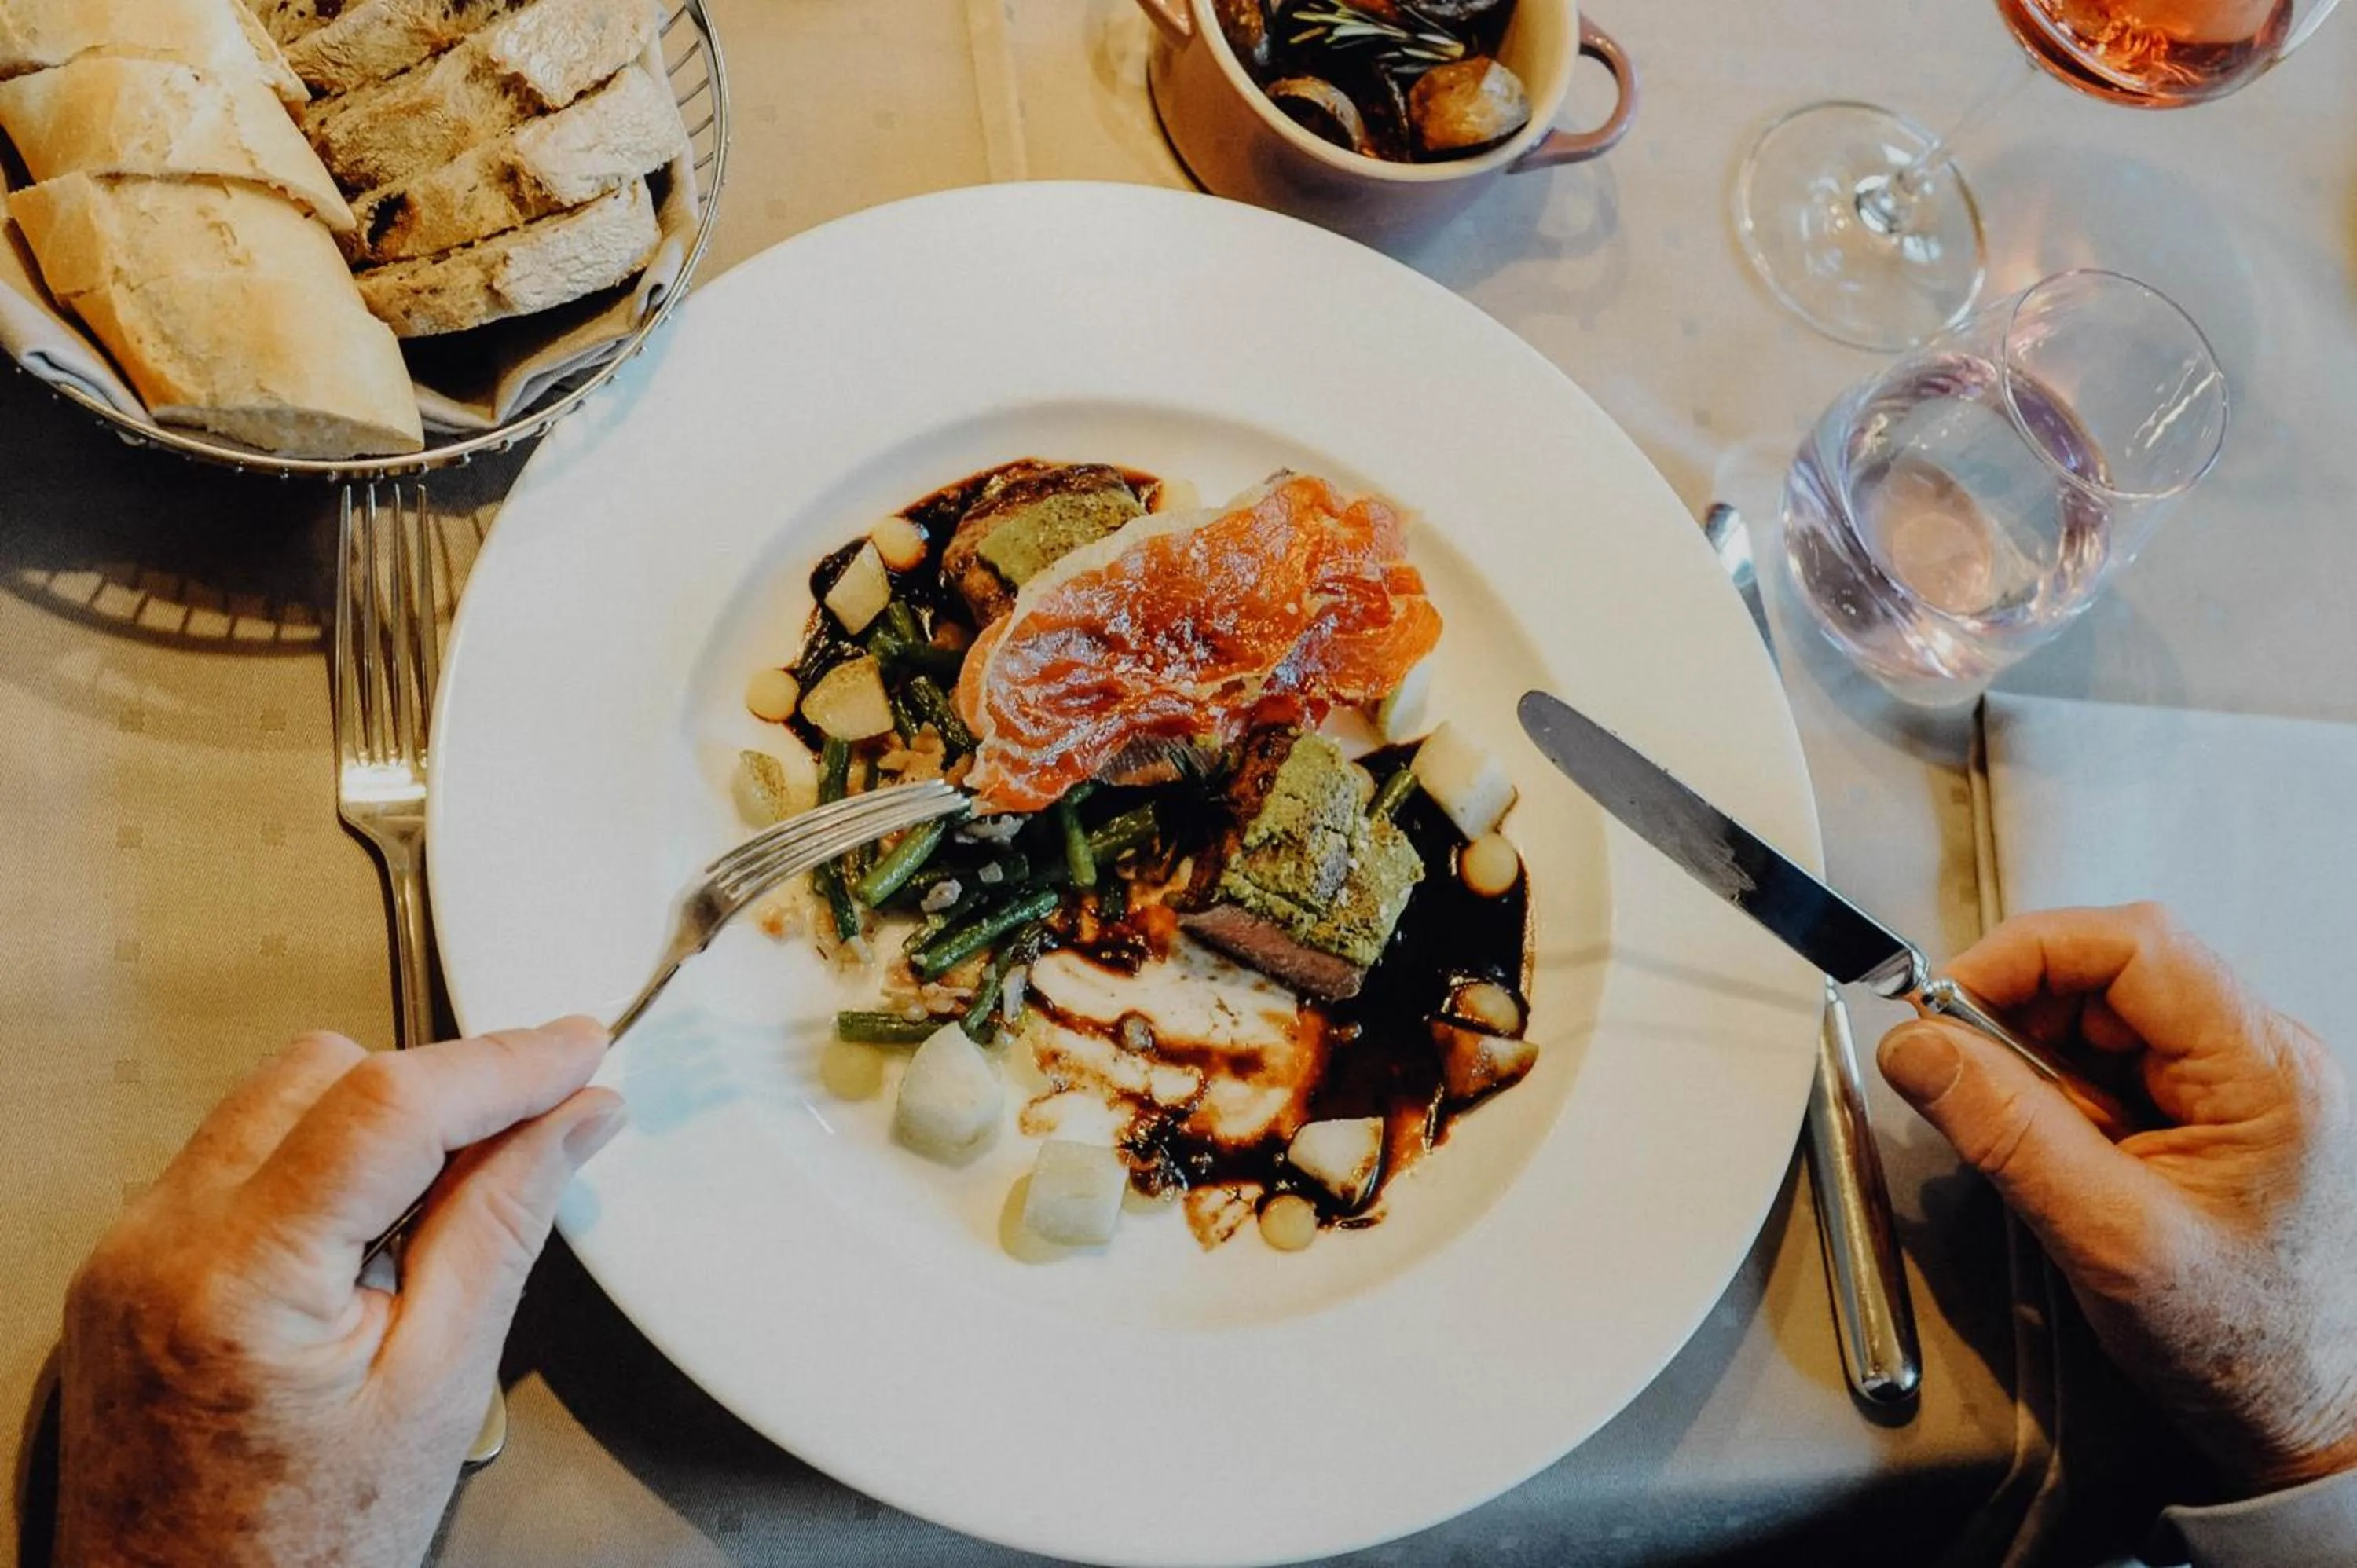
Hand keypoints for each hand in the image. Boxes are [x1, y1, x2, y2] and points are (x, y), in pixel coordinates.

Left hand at [57, 1018, 622, 1566]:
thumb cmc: (300, 1548)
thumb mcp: (438, 1389)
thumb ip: (503, 1227)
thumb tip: (572, 1117)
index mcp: (240, 1284)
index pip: (387, 1106)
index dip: (500, 1064)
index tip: (575, 1047)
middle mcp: (161, 1246)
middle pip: (322, 1074)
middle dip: (437, 1088)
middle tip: (530, 1130)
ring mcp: (130, 1250)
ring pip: (274, 1098)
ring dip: (376, 1120)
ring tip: (441, 1204)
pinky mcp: (128, 1261)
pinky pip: (234, 1154)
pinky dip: (319, 1161)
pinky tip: (368, 1232)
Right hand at [1878, 904, 2356, 1495]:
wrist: (2302, 1421)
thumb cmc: (2244, 1350)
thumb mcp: (2107, 1239)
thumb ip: (2007, 1132)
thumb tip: (1919, 1047)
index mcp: (2266, 1074)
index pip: (2135, 945)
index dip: (2026, 954)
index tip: (1944, 998)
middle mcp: (2262, 1061)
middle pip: (2113, 971)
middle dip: (2021, 1016)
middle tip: (1962, 1075)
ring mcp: (2237, 1085)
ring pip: (2103, 1016)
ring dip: (2039, 1063)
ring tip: (2040, 1149)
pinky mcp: (2208, 1112)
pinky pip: (2112, 1065)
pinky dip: (2062, 1098)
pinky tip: (2065, 1158)